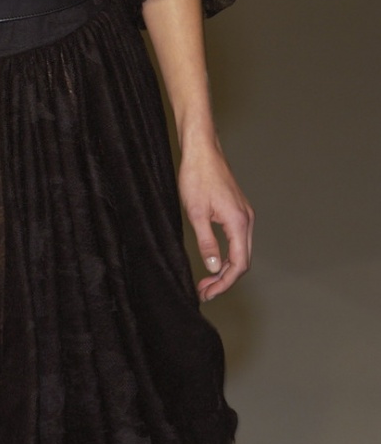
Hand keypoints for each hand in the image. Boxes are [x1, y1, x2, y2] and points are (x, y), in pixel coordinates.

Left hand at [178, 136, 253, 302]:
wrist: (201, 150)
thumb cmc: (197, 176)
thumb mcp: (196, 213)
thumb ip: (207, 243)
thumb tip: (215, 268)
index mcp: (239, 222)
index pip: (239, 264)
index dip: (224, 283)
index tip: (208, 293)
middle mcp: (246, 219)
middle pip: (243, 260)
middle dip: (225, 279)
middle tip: (204, 290)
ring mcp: (244, 214)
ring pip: (241, 250)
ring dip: (226, 268)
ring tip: (206, 279)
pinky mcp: (238, 209)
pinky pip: (238, 239)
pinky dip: (228, 254)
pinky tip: (214, 259)